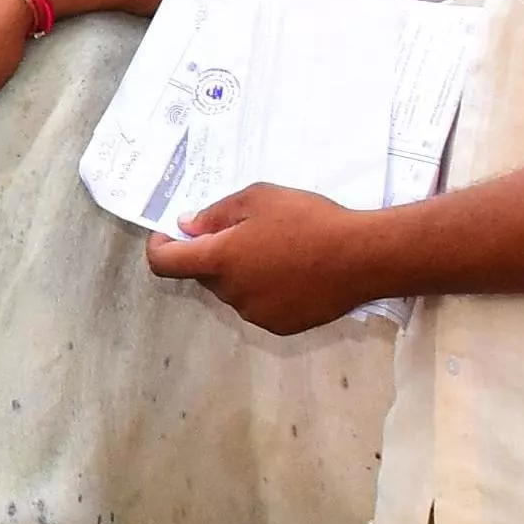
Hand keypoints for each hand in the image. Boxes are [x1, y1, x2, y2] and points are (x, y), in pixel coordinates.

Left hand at [144, 184, 388, 334]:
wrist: (363, 257)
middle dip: (212, 253)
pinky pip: (258, 304)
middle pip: (204, 275)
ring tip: (278, 249)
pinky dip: (264, 289)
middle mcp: (231, 293)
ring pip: (232, 290)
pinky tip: (293, 272)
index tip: (170, 232)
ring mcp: (255, 314)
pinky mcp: (280, 326)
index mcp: (219, 260)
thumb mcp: (259, 197)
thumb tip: (186, 227)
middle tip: (243, 229)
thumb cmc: (309, 220)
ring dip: (240, 272)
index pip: (165, 263)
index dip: (160, 246)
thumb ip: (215, 214)